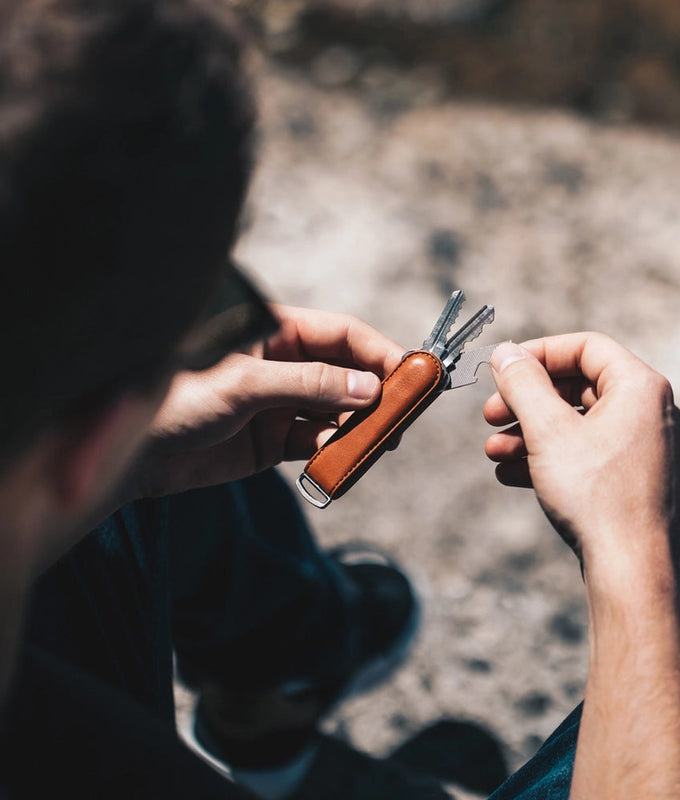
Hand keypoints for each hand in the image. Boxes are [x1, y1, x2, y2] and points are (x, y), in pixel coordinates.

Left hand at [129, 305, 404, 498]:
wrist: (137, 456)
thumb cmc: (180, 400)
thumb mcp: (247, 386)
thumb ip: (311, 384)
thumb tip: (369, 388)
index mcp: (277, 333)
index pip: (342, 334)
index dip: (380, 351)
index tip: (411, 372)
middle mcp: (285, 365)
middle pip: (347, 373)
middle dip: (377, 392)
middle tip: (406, 414)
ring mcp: (282, 404)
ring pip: (338, 410)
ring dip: (360, 425)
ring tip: (380, 441)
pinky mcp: (275, 440)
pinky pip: (319, 442)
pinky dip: (335, 449)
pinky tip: (344, 456)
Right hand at [484, 334, 679, 576]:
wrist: (630, 571)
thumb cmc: (596, 496)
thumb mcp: (547, 430)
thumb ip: (522, 383)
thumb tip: (505, 353)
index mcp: (640, 388)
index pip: (585, 347)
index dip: (538, 352)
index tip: (503, 369)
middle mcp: (649, 413)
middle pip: (577, 386)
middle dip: (526, 401)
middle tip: (489, 415)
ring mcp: (644, 449)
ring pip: (577, 425)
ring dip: (529, 433)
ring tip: (493, 452)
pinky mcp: (633, 481)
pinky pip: (586, 456)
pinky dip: (549, 459)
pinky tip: (512, 475)